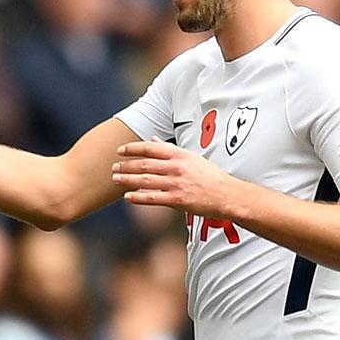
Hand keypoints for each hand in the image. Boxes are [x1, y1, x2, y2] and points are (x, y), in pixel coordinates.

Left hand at [112, 140, 235, 217]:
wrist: (226, 194)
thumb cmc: (210, 176)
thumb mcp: (192, 157)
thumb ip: (170, 149)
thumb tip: (152, 140)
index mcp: (180, 155)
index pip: (150, 148)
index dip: (132, 149)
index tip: (120, 151)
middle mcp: (176, 167)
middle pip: (144, 164)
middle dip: (126, 165)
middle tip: (113, 167)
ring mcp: (176, 183)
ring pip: (145, 180)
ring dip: (127, 179)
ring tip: (115, 179)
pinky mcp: (177, 200)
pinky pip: (152, 198)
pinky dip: (138, 197)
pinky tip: (127, 197)